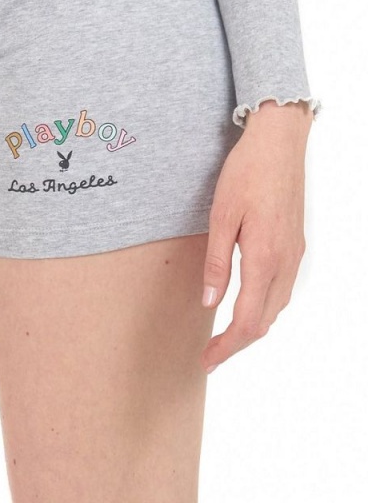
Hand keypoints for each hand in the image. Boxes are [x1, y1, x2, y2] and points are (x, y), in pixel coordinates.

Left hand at [200, 100, 312, 372]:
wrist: (279, 143)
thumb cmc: (245, 174)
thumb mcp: (221, 216)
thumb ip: (217, 263)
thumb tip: (210, 302)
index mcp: (264, 258)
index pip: (246, 319)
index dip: (226, 346)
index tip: (207, 359)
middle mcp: (285, 262)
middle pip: (264, 320)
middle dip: (237, 343)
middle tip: (210, 355)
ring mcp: (295, 253)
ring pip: (277, 306)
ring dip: (252, 326)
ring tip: (225, 335)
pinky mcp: (296, 243)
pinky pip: (283, 288)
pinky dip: (265, 306)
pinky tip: (249, 302)